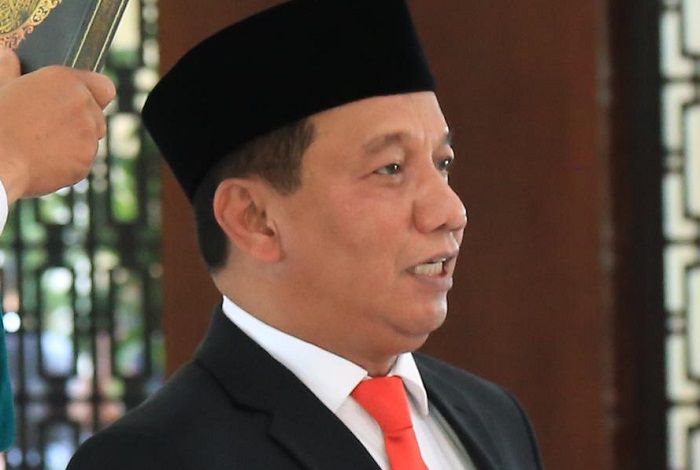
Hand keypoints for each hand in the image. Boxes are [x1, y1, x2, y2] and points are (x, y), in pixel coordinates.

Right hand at [0, 47, 115, 203]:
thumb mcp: (2, 88)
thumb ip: (10, 69)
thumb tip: (7, 54)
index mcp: (65, 81)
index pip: (104, 86)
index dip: (96, 96)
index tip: (85, 103)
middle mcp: (83, 104)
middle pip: (97, 117)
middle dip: (82, 124)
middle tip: (53, 129)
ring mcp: (88, 133)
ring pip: (92, 140)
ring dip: (77, 144)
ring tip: (45, 145)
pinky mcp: (87, 159)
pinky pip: (84, 161)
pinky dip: (71, 164)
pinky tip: (47, 161)